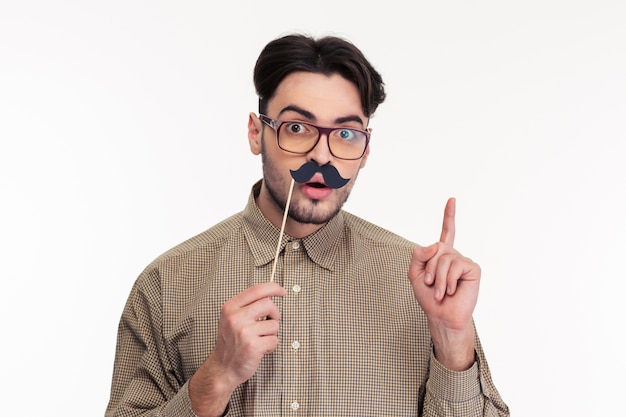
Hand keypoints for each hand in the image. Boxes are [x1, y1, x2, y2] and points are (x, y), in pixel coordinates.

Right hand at [189, 282, 285, 415]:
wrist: (222, 368)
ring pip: (274, 324)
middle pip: (268, 304)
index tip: (282, 291)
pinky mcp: (253, 346)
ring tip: (259, 340)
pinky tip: (260, 349)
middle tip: (270, 322)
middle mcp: (235, 318)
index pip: (256, 290)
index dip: (273, 288)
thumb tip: (270, 294)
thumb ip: (247, 306)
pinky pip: (274, 340)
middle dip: (274, 313)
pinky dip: (271, 346)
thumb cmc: (230, 343)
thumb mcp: (230, 318)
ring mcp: (244, 332)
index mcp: (230, 308)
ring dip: (271, 333)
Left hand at [408, 198, 479, 369]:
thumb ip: (417, 256)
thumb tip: (435, 245)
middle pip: (437, 248)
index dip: (449, 216)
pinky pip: (455, 266)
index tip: (452, 200)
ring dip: (437, 278)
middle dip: (429, 268)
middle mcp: (454, 255)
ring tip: (440, 291)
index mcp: (441, 255)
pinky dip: (448, 280)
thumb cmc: (429, 297)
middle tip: (430, 284)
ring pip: (444, 258)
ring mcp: (464, 261)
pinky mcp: (473, 269)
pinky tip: (452, 291)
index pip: (446, 232)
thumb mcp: (414, 274)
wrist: (441, 315)